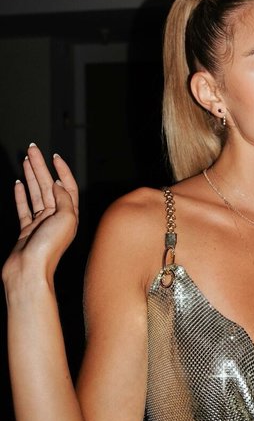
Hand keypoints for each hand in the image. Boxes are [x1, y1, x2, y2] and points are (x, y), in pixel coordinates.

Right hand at [3, 143, 78, 287]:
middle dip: (40, 166)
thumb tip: (58, 184)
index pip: (67, 186)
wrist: (28, 271)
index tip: (54, 156)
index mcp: (69, 214)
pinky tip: (18, 183)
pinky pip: (24, 208)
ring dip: (30, 176)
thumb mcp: (66, 219)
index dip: (62, 170)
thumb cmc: (49, 248)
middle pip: (48, 185)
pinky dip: (21, 195)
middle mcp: (57, 217)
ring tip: (25, 160)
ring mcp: (41, 223)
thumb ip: (64, 199)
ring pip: (35, 193)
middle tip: (32, 149)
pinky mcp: (26, 230)